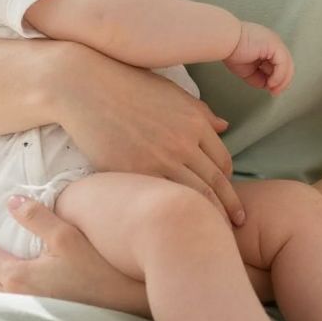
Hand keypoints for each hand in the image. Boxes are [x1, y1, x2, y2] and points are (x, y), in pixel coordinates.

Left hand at [0, 195, 148, 315]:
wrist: (123, 306)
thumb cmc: (97, 269)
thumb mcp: (67, 236)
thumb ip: (37, 217)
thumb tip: (12, 201)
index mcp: (19, 277)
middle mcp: (19, 298)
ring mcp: (30, 311)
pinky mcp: (43, 317)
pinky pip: (7, 302)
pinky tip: (10, 286)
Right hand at [52, 44, 244, 224]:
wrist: (85, 88)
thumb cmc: (128, 85)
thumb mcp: (171, 93)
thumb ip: (200, 111)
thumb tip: (225, 126)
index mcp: (194, 122)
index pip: (223, 162)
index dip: (228, 183)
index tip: (229, 199)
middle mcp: (183, 143)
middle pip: (215, 185)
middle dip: (229, 209)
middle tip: (236, 227)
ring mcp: (158, 160)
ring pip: (194, 197)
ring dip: (208, 218)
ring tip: (212, 235)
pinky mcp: (133, 173)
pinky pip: (160, 199)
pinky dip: (172, 213)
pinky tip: (174, 226)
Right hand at [223, 22, 293, 95]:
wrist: (224, 41)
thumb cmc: (231, 51)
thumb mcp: (248, 70)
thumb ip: (259, 77)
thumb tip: (267, 85)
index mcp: (267, 46)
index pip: (279, 64)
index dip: (277, 79)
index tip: (271, 89)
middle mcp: (273, 42)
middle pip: (286, 64)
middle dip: (282, 81)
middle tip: (275, 92)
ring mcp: (275, 42)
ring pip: (288, 65)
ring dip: (282, 80)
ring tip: (273, 89)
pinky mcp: (275, 45)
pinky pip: (283, 64)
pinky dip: (279, 76)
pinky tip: (271, 82)